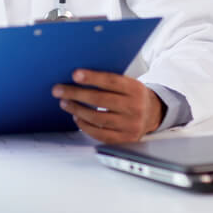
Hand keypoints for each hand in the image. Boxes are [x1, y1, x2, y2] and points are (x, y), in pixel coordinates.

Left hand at [51, 69, 166, 142]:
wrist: (153, 113)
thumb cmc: (132, 95)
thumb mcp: (127, 83)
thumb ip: (109, 80)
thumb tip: (78, 77)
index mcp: (135, 89)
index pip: (111, 81)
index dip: (92, 77)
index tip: (75, 75)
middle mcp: (135, 107)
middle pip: (101, 100)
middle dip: (76, 94)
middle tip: (59, 90)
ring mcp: (130, 124)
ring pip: (98, 118)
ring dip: (77, 110)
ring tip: (65, 103)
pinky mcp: (125, 138)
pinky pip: (100, 134)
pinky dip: (85, 126)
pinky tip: (77, 117)